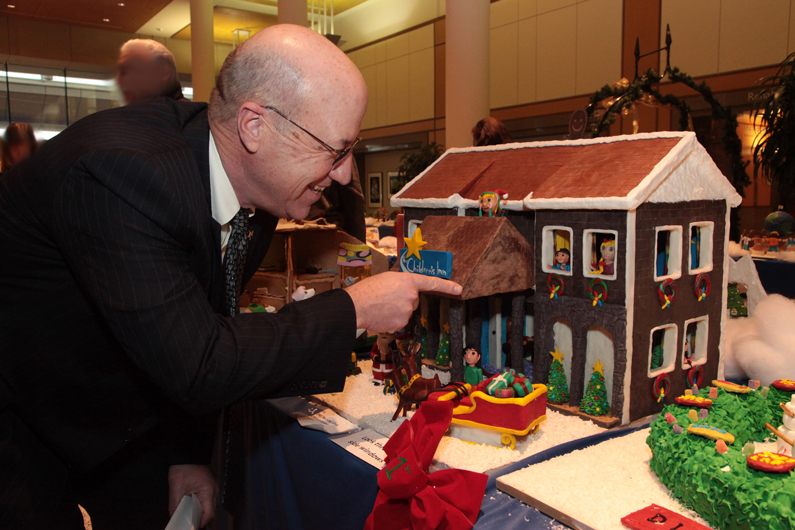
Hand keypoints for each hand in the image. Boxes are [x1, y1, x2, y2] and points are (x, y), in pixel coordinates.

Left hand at [168, 464, 217, 527]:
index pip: (209, 513)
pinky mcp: (208, 485)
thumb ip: (175, 506)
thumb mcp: (176, 487)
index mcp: (209, 489)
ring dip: (199, 512)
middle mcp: (213, 489)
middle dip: (199, 519)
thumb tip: (174, 518)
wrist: (185, 453)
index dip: (200, 523)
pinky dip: (199, 505)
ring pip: (208, 506)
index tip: (191, 527)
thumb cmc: (183, 466)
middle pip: (210, 511)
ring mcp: (212, 487)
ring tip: (189, 517)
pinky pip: (206, 499)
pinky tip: (191, 507)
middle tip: (188, 524)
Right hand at [345, 272, 461, 332]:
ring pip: (405, 312)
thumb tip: (406, 293)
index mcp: (408, 281)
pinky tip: (380, 315)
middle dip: (402, 301)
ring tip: (380, 306)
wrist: (356, 306)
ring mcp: (407, 311)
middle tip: (385, 298)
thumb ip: (401, 284)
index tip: (459, 289)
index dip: (447, 286)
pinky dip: (390, 320)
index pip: (432, 283)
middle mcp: (411, 296)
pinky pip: (399, 322)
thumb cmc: (368, 290)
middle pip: (413, 301)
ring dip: (395, 311)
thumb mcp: (387, 279)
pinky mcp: (401, 324)